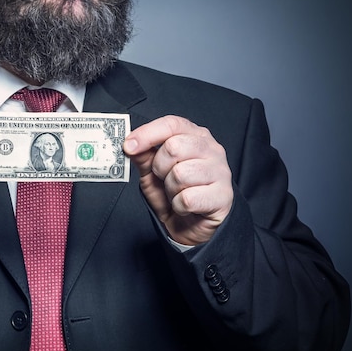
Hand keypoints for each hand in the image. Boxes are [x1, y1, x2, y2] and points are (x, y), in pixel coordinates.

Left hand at [123, 116, 232, 245]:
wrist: (192, 226)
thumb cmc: (175, 194)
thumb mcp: (152, 174)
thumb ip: (143, 157)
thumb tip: (130, 144)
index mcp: (195, 136)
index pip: (171, 124)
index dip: (147, 134)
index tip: (128, 146)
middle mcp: (212, 149)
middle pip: (174, 147)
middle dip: (160, 167)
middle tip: (164, 178)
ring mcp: (221, 172)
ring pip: (181, 174)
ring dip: (170, 189)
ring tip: (177, 193)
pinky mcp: (223, 196)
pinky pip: (187, 198)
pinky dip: (179, 206)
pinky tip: (185, 206)